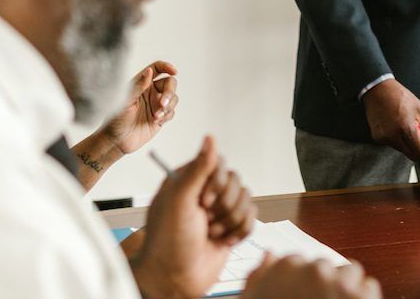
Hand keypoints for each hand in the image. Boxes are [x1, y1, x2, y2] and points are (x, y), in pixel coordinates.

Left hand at [100, 61, 179, 155]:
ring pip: (173, 98)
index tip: (175, 72)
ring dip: (168, 107)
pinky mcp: (160, 117)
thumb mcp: (126, 100)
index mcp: (141, 84)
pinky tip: (156, 121)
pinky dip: (167, 115)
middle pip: (170, 83)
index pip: (157, 68)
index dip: (167, 67)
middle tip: (163, 104)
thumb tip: (149, 71)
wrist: (117, 141)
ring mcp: (156, 104)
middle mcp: (150, 92)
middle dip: (169, 93)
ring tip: (156, 116)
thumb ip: (139, 85)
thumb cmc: (116, 119)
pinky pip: (172, 112)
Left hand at [130, 136, 255, 297]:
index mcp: (187, 180)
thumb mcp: (179, 201)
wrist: (174, 280)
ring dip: (231, 221)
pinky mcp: (231, 227)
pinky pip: (252, 218)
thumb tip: (210, 138)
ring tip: (211, 233)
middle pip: (236, 181)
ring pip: (246, 199)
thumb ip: (198, 169)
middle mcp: (204, 192)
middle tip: (206, 220)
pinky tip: (223, 242)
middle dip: (225, 205)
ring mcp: (219, 210)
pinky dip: (240, 232)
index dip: (217, 182)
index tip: (204, 201)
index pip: (218, 163)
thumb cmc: (167, 243)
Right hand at [243, 254, 382, 298]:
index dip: (299, 282)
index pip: (298, 262)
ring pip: (350, 272)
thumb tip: (269, 255)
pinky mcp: (363, 296)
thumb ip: (258, 277)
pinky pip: (369, 286)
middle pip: (325, 267)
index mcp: (285, 269)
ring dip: (346, 287)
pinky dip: (363, 298)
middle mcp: (314, 270)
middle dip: (323, 283)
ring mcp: (340, 282)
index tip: (300, 296)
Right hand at [362, 79, 419, 170]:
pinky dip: (400, 140)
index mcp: (405, 127)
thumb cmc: (397, 95)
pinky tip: (401, 129)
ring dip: (410, 145)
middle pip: (412, 154)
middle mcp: (393, 136)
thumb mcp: (418, 108)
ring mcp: (384, 138)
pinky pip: (393, 144)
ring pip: (402, 149)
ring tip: (412, 130)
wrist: (377, 90)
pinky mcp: (378, 138)